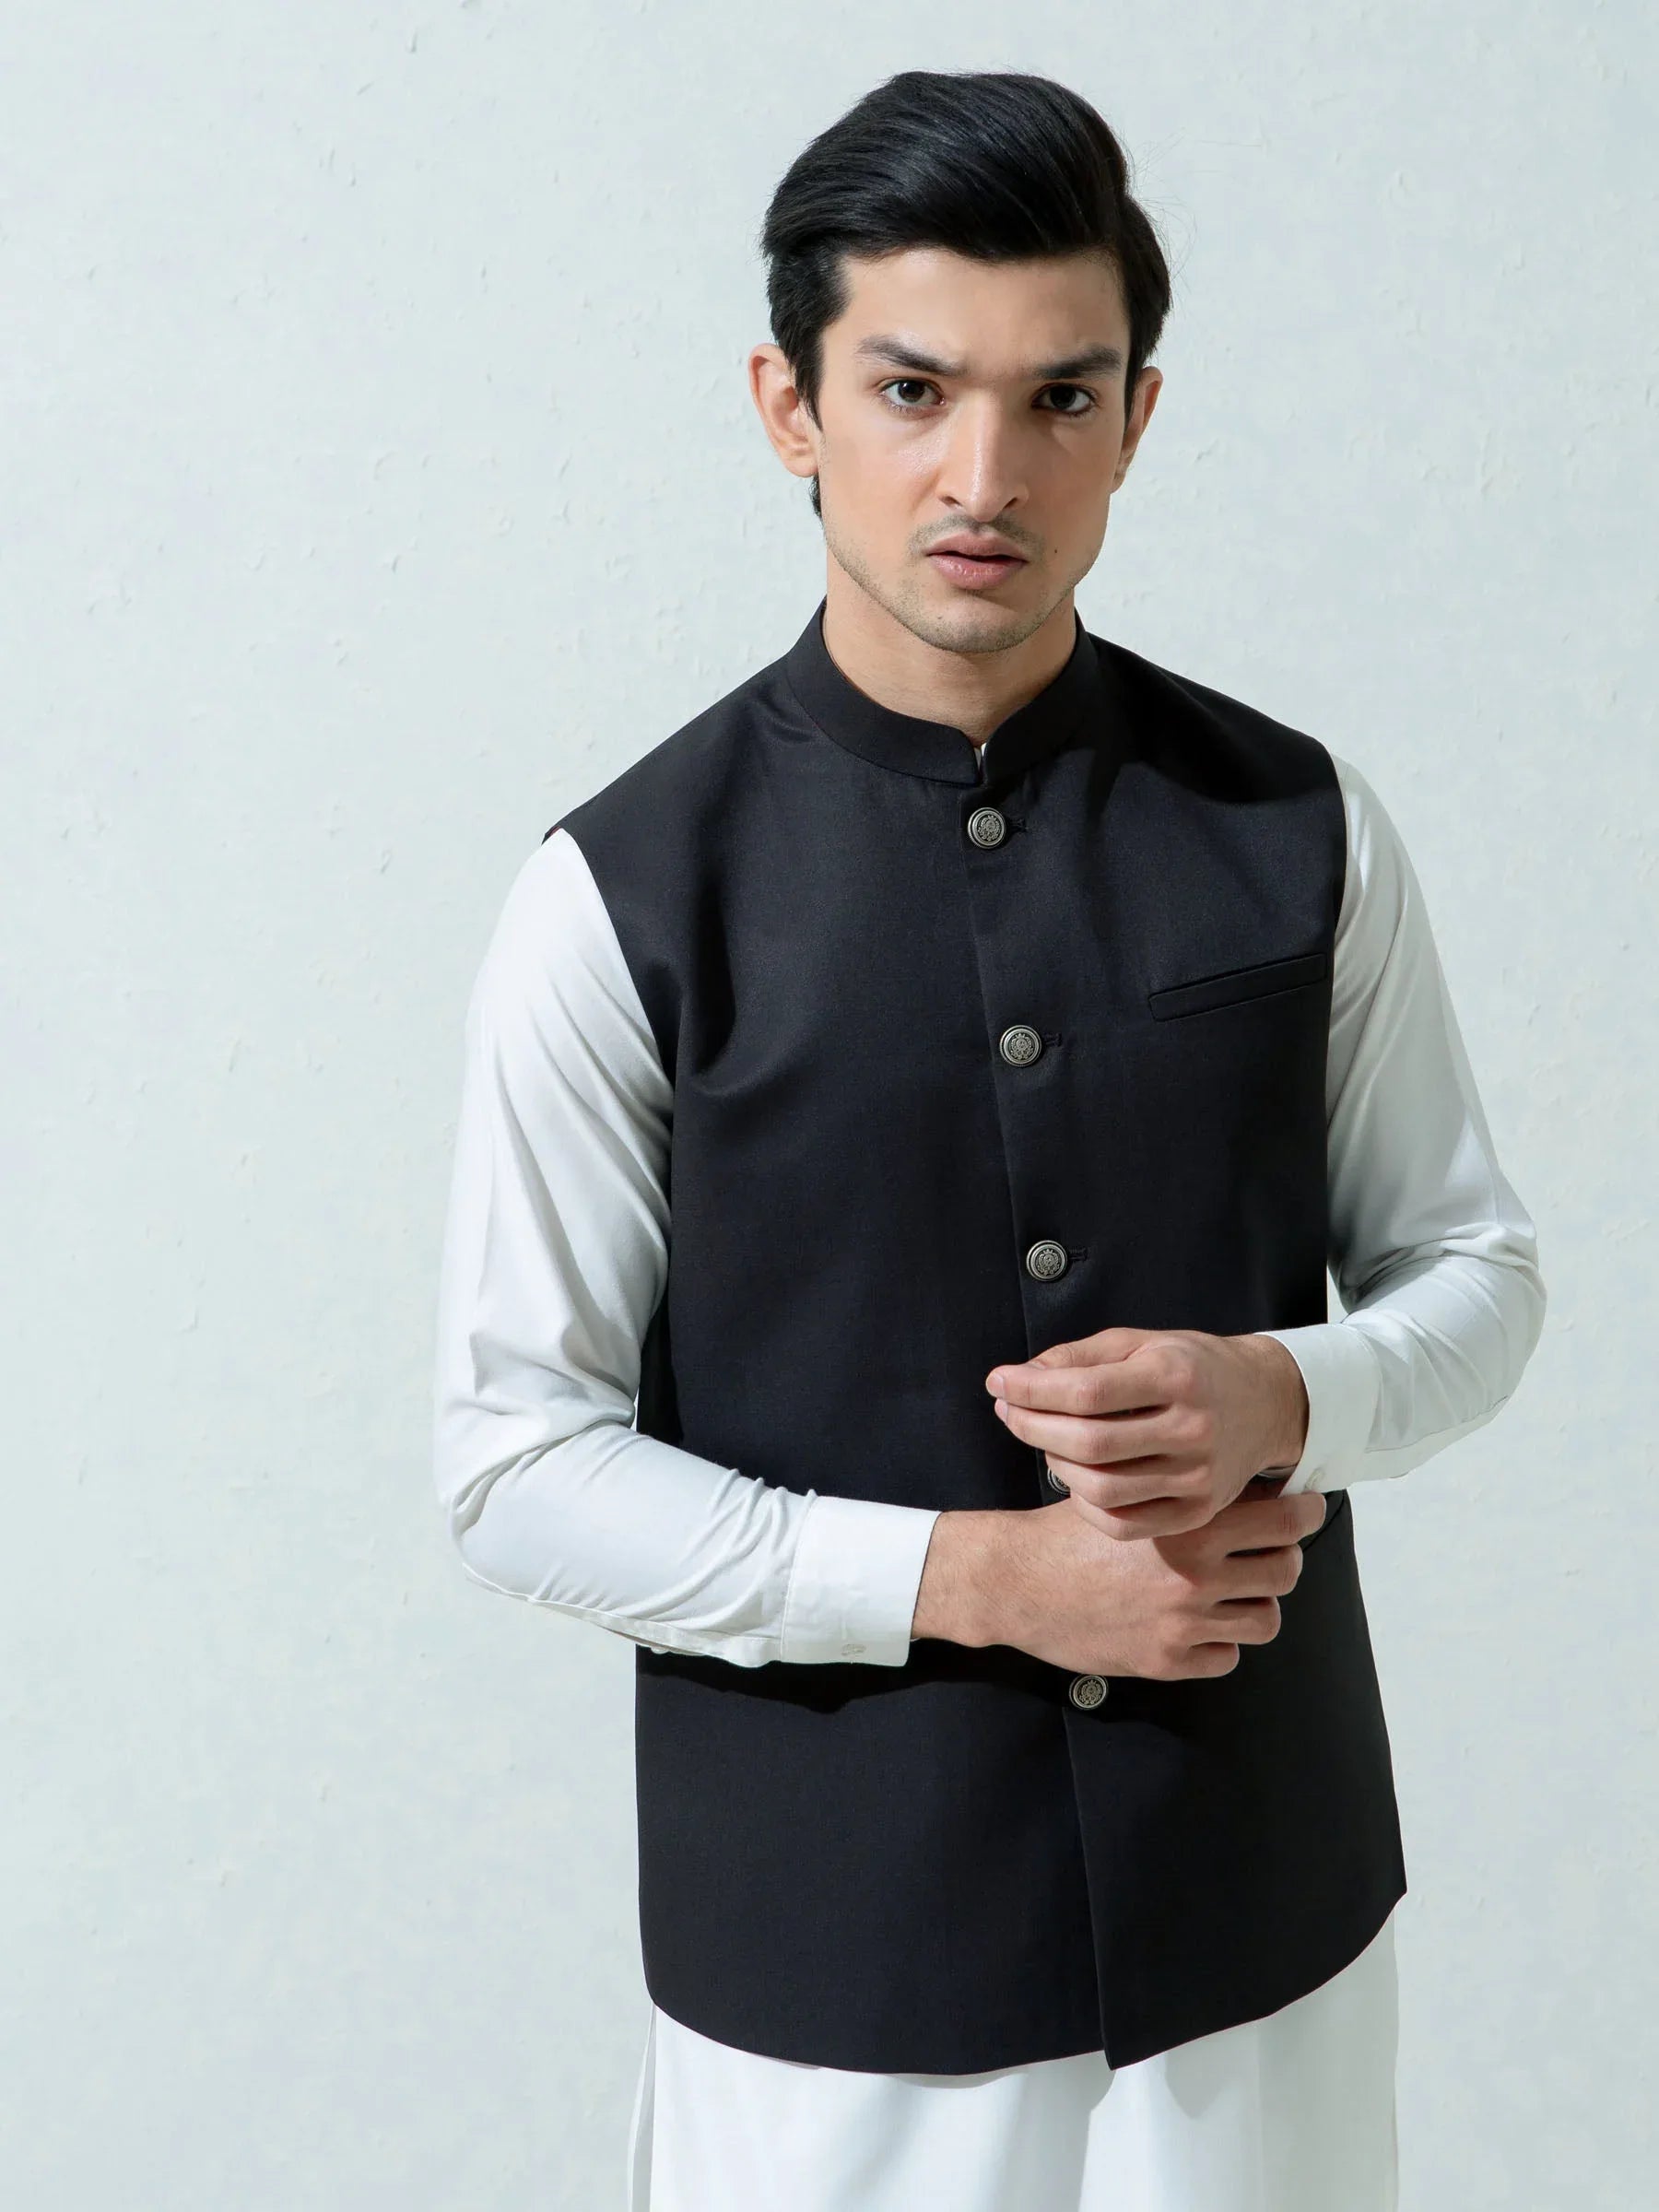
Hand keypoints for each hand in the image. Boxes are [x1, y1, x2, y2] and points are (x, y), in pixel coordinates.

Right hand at [912, 1482, 1328, 1678]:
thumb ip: (1185, 1494)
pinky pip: (1226, 1657)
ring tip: (1233, 1592)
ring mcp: (1184, 1623)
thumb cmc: (1069, 1532)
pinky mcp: (1167, 1662)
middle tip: (1267, 1551)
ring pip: (1265, 1620)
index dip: (1303, 1513)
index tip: (1304, 1509)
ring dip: (1254, 1603)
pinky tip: (1195, 1623)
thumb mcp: (1130, 1495)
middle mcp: (1195, 1576)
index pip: (1283, 1521)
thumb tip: (1244, 1484)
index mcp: (1188, 1525)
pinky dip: (1219, 1642)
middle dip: (1281, 1558)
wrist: (1017, 1582)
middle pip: (1286, 1571)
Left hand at [984, 1326, 1309, 1539]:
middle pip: (1090, 1443)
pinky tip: (1074, 1477)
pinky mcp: (1197, 1512)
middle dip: (1031, 1426)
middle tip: (1007, 1411)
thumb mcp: (1140, 1342)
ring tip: (1043, 1440)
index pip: (1086, 1392)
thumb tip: (1019, 1378)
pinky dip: (1085, 1505)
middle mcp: (1193, 1429)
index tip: (998, 1382)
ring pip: (1102, 1489)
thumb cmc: (1191, 1366)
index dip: (1031, 1389)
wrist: (1264, 1402)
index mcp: (1177, 1376)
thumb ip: (1079, 1357)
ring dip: (1054, 1465)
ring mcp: (1199, 1477)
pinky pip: (1123, 1523)